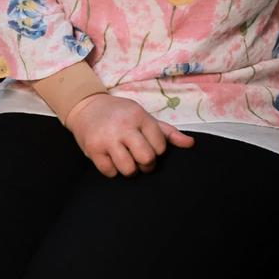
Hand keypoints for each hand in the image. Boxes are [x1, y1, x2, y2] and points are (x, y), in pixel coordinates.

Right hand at [65, 93, 193, 177]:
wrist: (87, 106)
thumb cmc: (121, 113)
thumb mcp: (144, 117)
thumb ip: (167, 132)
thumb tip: (191, 144)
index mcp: (139, 117)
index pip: (160, 146)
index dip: (157, 151)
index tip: (148, 145)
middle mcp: (124, 127)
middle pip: (146, 158)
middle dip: (146, 164)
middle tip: (140, 158)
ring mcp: (107, 138)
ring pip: (128, 169)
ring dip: (129, 169)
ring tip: (125, 159)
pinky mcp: (93, 149)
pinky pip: (110, 172)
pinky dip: (113, 170)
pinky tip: (111, 159)